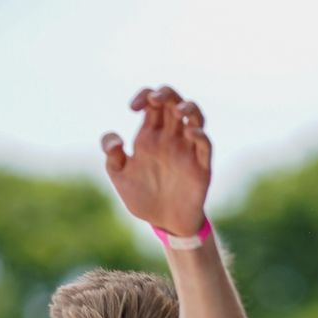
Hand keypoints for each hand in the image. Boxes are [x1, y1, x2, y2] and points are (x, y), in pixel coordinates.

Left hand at [101, 86, 211, 237]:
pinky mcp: (201, 165)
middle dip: (166, 93)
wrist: (164, 223)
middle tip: (155, 99)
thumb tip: (114, 141)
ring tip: (178, 111)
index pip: (152, 102)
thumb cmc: (142, 198)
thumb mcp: (120, 178)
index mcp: (150, 136)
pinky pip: (205, 144)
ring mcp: (187, 150)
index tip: (132, 107)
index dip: (144, 95)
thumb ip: (112, 158)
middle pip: (173, 102)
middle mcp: (170, 138)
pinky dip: (199, 134)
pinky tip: (189, 133)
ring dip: (188, 107)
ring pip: (195, 116)